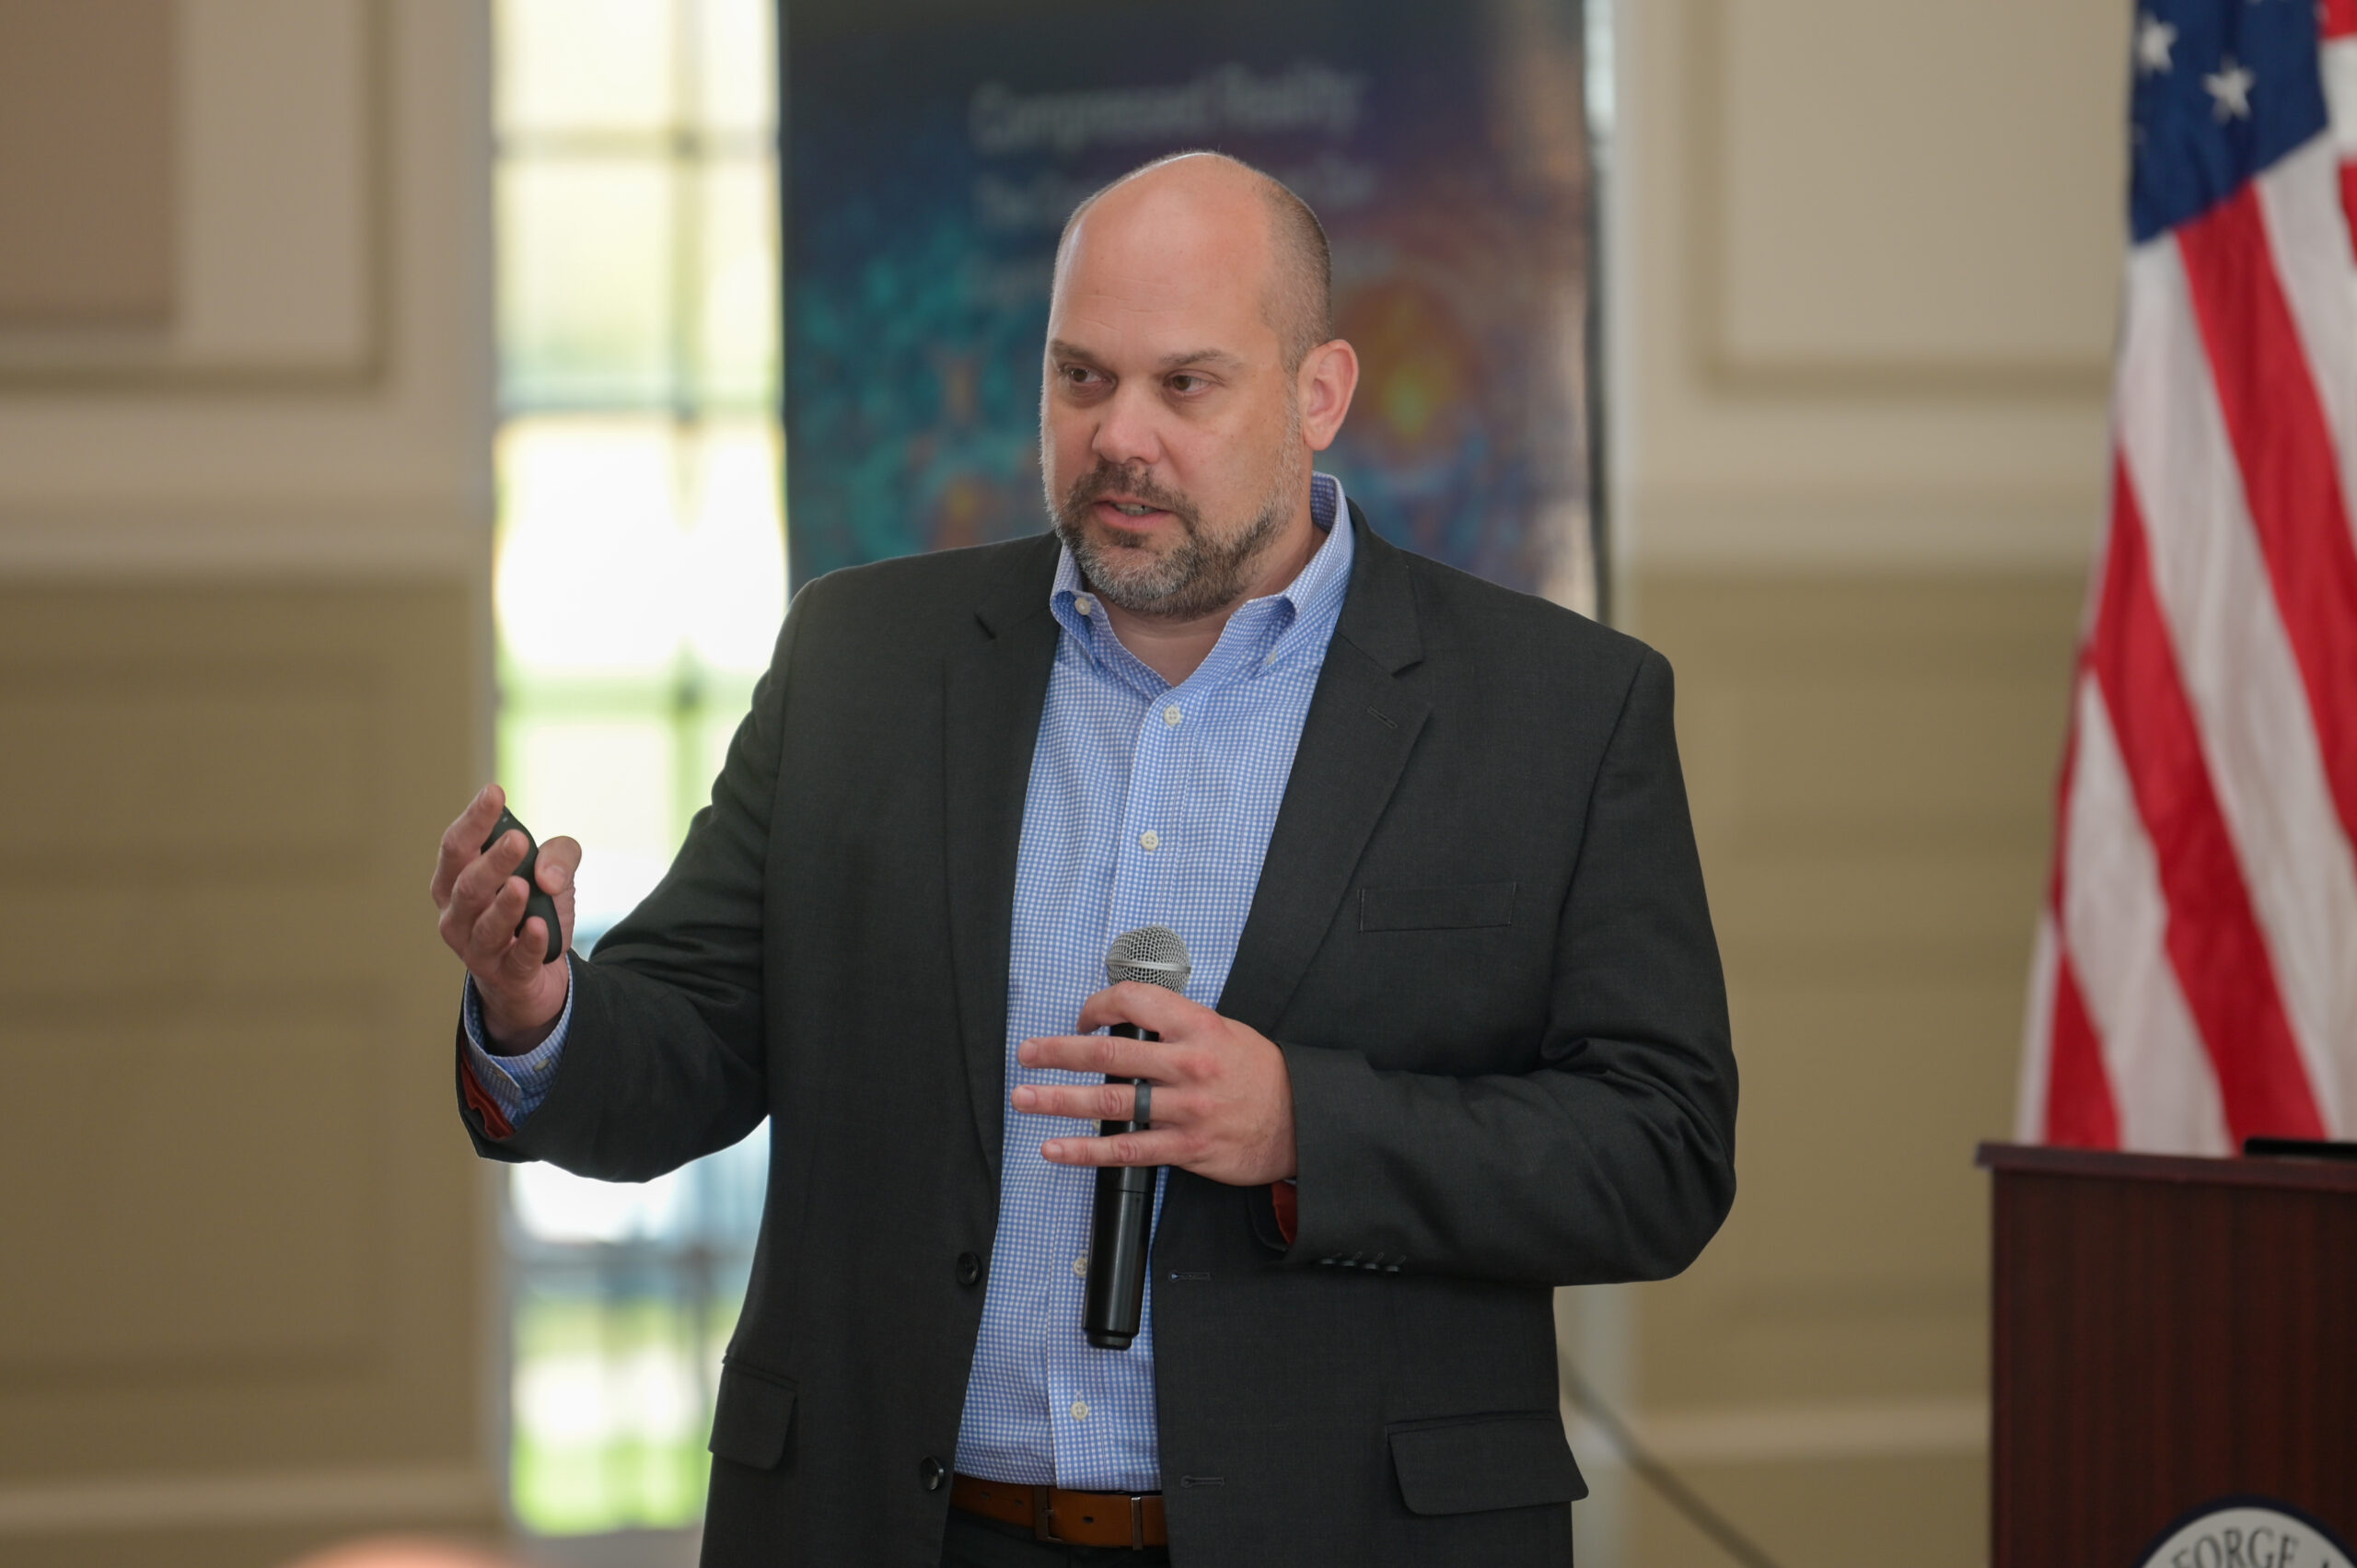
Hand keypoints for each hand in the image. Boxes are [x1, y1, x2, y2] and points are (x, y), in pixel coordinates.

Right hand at [429, 783, 580, 1052]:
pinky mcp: (505, 975)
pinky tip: (540, 926)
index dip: (474, 820)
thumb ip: (558, 856)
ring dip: (504, 905)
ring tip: (522, 885)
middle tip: (517, 839)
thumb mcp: (550, 875)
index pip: (457, 846)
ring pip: (486, 926)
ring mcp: (476, 949)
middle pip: (467, 885)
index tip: (495, 792)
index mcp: (455, 881)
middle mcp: (456, 915)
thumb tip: (547, 874)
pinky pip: (517, 960)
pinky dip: (529, 944)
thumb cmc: (530, 912)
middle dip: (491, 862)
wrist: (534, 974)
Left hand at [1013, 983, 1297, 1185]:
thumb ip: (1175, 1026)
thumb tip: (1124, 1019)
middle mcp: (1188, 1065)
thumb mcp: (1223, 1031)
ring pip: (1109, 1102)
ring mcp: (1185, 1109)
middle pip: (1109, 1053)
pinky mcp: (1186, 1148)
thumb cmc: (1258, 1074)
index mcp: (1197, 1027)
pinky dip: (1085, 1150)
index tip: (1082, 1019)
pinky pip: (1126, 1150)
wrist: (1301, 1121)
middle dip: (1058, 1052)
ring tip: (1025, 1098)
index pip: (1133, 1002)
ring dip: (1059, 1100)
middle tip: (1027, 1053)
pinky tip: (1056, 1148)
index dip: (1097, 1006)